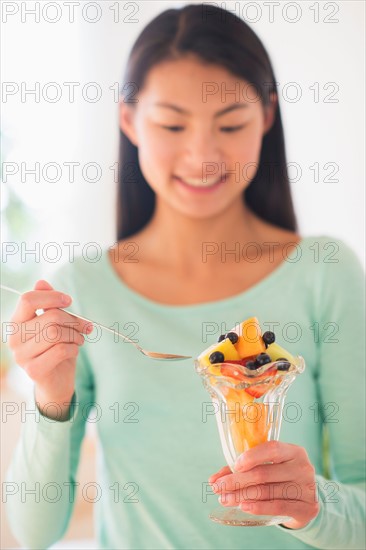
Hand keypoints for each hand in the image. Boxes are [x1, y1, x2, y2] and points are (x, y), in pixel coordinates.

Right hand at [8, 280, 92, 418]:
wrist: (56, 382)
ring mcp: (21, 356)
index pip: (27, 300)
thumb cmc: (56, 348)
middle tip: (84, 326)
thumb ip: (47, 304)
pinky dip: (74, 348)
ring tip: (80, 338)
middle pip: (50, 317)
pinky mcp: (33, 370)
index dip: (52, 297)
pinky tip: (74, 350)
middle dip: (73, 320)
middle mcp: (14, 338)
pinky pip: (60, 350)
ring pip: (56, 333)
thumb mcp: (54, 323)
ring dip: (75, 334)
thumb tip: (41, 282)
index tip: (68, 301)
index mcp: (17, 322)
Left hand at [208, 441, 318, 529]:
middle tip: (218, 487)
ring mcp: (307, 488)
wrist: (306, 502)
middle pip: (264, 473)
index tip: (234, 466)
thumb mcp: (269, 467)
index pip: (272, 449)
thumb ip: (243, 469)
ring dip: (241, 496)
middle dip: (237, 480)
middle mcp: (303, 468)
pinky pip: (277, 506)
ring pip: (267, 491)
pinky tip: (243, 506)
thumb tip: (214, 479)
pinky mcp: (306, 508)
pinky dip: (258, 507)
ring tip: (224, 499)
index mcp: (294, 451)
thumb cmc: (281, 479)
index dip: (251, 456)